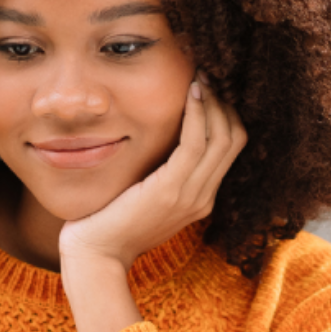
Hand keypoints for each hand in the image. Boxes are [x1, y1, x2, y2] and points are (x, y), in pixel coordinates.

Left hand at [59, 75, 246, 272]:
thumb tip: (160, 140)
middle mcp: (203, 198)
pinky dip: (197, 115)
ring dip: (213, 102)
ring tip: (199, 78)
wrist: (96, 256)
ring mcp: (190, 196)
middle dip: (224, 102)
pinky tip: (189, 95)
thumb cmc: (111, 223)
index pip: (230, 148)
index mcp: (200, 198)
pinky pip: (195, 144)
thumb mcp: (145, 195)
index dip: (225, 114)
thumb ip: (161, 173)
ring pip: (222, 138)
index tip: (208, 89)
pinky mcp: (170, 191)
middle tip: (206, 75)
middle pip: (234, 139)